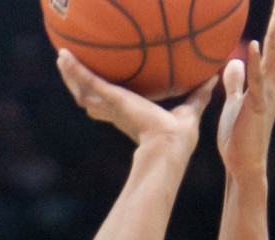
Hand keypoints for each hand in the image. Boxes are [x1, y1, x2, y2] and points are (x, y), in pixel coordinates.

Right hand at [56, 48, 213, 152]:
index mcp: (133, 116)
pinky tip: (63, 56)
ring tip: (60, 59)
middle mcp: (118, 112)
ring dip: (71, 74)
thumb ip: (198, 94)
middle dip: (82, 85)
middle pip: (94, 98)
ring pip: (85, 90)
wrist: (168, 147)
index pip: (115, 107)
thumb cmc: (179, 138)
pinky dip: (75, 70)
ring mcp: (112, 107)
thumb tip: (213, 77)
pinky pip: (88, 82)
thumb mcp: (189, 111)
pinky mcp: (110, 99)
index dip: (106, 99)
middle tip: (71, 70)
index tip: (100, 93)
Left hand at [217, 0, 274, 176]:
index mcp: (266, 81)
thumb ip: (236, 81)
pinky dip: (255, 63)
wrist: (243, 165)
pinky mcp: (256, 108)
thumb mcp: (235, 102)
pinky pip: (256, 82)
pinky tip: (254, 45)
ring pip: (274, 57)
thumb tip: (233, 62)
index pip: (272, 45)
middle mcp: (271, 84)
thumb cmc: (238, 136)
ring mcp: (266, 95)